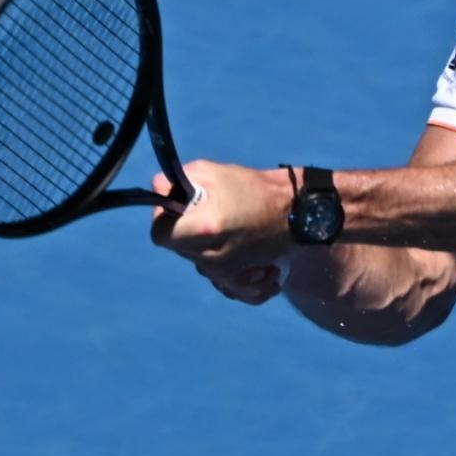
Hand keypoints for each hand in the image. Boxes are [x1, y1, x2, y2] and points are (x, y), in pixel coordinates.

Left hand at [151, 156, 296, 278]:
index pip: (158, 235)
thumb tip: (158, 188)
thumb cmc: (254, 189)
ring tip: (227, 229)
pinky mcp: (237, 283)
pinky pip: (217, 279)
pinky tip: (235, 252)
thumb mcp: (213, 172)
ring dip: (203, 246)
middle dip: (186, 231)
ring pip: (195, 262)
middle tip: (209, 213)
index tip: (180, 208)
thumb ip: (179, 180)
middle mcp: (209, 256)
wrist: (296, 213)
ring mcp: (223, 273)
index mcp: (202, 228)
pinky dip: (222, 267)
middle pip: (177, 248)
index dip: (164, 220)